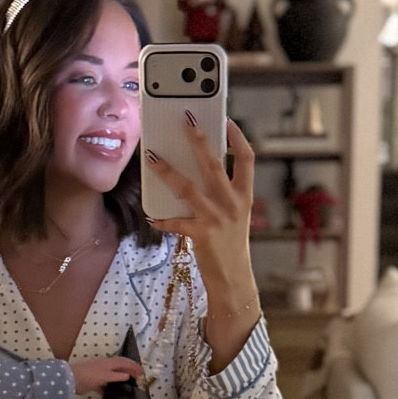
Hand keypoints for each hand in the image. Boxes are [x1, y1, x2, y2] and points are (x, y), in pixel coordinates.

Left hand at [71, 355, 143, 392]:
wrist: (70, 381)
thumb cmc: (88, 377)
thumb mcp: (104, 377)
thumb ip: (115, 376)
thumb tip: (127, 376)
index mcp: (108, 363)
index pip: (124, 362)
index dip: (134, 366)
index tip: (143, 372)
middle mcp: (105, 365)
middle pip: (120, 366)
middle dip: (130, 369)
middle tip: (139, 376)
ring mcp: (99, 372)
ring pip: (114, 372)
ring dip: (123, 375)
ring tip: (130, 382)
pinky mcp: (95, 379)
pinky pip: (107, 380)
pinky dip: (113, 382)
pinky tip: (115, 389)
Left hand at [142, 117, 261, 371]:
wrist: (234, 279)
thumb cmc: (230, 243)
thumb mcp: (233, 214)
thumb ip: (220, 192)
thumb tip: (193, 166)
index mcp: (244, 196)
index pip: (247, 159)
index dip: (237, 138)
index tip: (227, 120)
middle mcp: (233, 204)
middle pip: (215, 165)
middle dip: (199, 140)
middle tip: (185, 119)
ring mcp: (217, 219)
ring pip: (189, 188)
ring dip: (168, 171)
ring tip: (152, 157)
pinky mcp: (201, 235)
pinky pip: (175, 221)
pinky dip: (161, 218)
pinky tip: (150, 214)